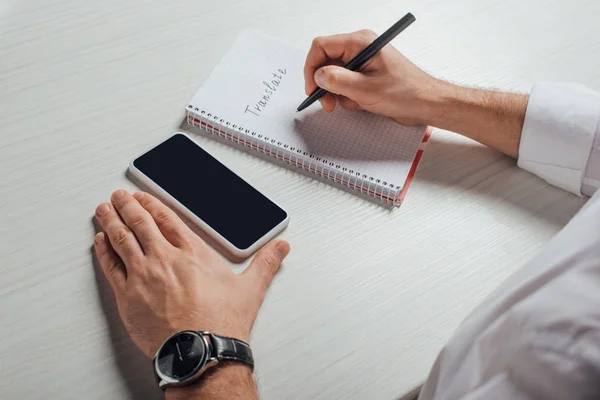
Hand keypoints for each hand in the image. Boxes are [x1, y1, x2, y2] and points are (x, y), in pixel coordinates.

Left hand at [93, 190, 289, 358]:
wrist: (201, 352)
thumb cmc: (221, 322)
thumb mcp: (251, 288)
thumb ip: (266, 263)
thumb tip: (280, 249)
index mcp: (192, 253)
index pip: (167, 219)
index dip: (152, 204)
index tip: (143, 197)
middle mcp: (165, 259)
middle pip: (140, 223)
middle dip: (127, 206)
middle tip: (119, 196)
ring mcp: (143, 276)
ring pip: (121, 240)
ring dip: (111, 221)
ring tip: (104, 210)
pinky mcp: (128, 297)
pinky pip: (111, 266)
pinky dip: (103, 251)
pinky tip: (99, 241)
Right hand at [304, 29, 437, 124]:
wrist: (425, 104)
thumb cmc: (404, 93)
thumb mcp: (365, 89)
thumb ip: (337, 81)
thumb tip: (317, 76)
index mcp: (360, 42)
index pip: (321, 46)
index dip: (312, 68)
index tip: (312, 89)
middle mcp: (360, 48)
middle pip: (326, 62)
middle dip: (325, 85)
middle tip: (329, 104)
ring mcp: (362, 61)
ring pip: (334, 76)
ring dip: (339, 94)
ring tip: (354, 103)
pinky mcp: (365, 74)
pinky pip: (345, 84)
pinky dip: (348, 97)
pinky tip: (362, 103)